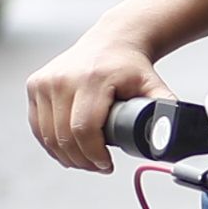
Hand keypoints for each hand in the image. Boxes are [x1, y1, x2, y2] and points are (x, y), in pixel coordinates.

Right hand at [25, 26, 164, 170]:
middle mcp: (63, 79)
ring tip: (85, 162)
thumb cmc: (131, 66)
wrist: (111, 41)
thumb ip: (165, 108)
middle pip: (64, 135)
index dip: (94, 154)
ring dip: (65, 155)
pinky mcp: (35, 85)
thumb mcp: (153, 84)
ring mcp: (44, 81)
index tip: (106, 165)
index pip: (85, 128)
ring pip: (48, 134)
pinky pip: (37, 124)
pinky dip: (50, 143)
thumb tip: (172, 135)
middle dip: (82, 160)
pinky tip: (65, 151)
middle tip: (99, 167)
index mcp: (92, 79)